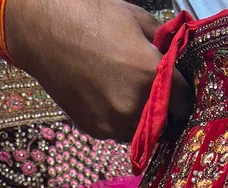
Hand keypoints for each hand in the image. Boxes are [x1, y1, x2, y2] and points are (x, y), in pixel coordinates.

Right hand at [4, 0, 191, 143]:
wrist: (42, 29)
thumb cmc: (91, 15)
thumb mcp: (137, 19)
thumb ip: (164, 43)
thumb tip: (179, 56)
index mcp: (152, 76)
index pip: (185, 101)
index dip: (184, 96)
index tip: (180, 92)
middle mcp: (136, 106)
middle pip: (166, 123)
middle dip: (165, 110)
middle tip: (157, 96)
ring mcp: (114, 123)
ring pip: (142, 131)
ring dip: (142, 119)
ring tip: (128, 93)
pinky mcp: (96, 130)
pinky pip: (118, 131)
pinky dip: (119, 119)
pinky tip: (107, 95)